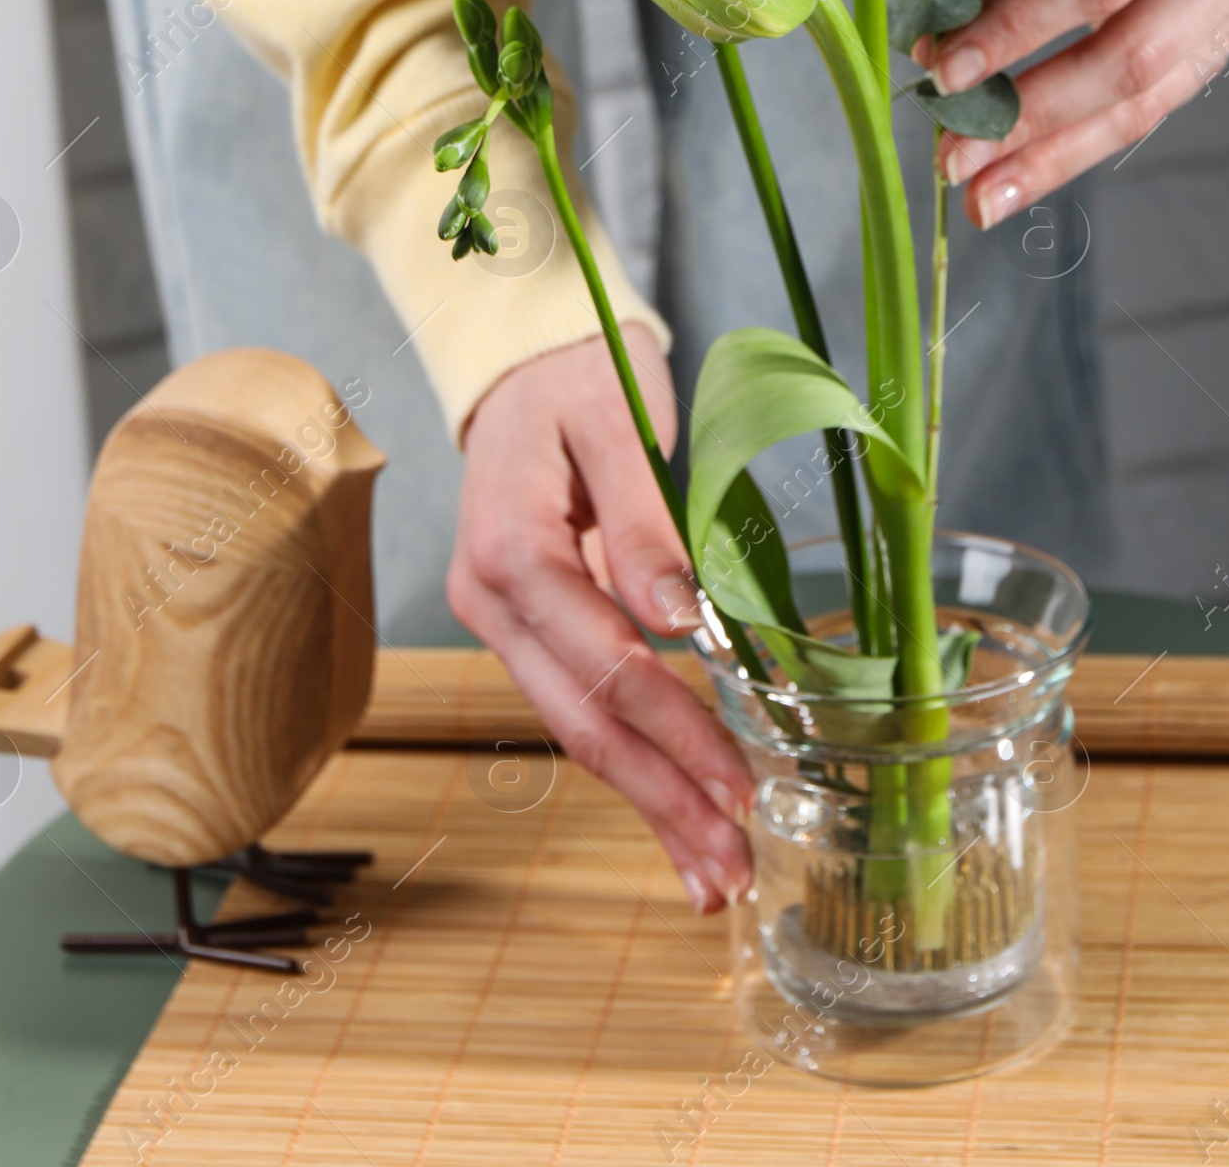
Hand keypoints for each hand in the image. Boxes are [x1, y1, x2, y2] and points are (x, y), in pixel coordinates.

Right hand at [450, 328, 753, 911]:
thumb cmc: (577, 373)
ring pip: (575, 730)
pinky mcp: (524, 628)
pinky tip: (672, 814)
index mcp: (510, 547)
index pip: (604, 659)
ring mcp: (500, 620)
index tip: (738, 780)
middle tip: (730, 869)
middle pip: (582, 720)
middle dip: (661, 799)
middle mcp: (489, 598)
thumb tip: (679, 620)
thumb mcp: (615, 421)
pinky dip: (629, 765)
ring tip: (710, 872)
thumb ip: (644, 520)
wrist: (523, 356)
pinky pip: (576, 706)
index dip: (674, 728)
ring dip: (647, 804)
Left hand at [925, 0, 1228, 225]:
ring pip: (1143, 104)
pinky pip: (1144, 112)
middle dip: (1034, 115)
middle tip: (955, 157)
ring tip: (981, 195)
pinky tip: (1017, 178)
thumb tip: (939, 68)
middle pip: (1132, 56)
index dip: (1018, 34)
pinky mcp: (1221, 50)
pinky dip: (1073, 148)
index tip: (943, 75)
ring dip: (1051, 156)